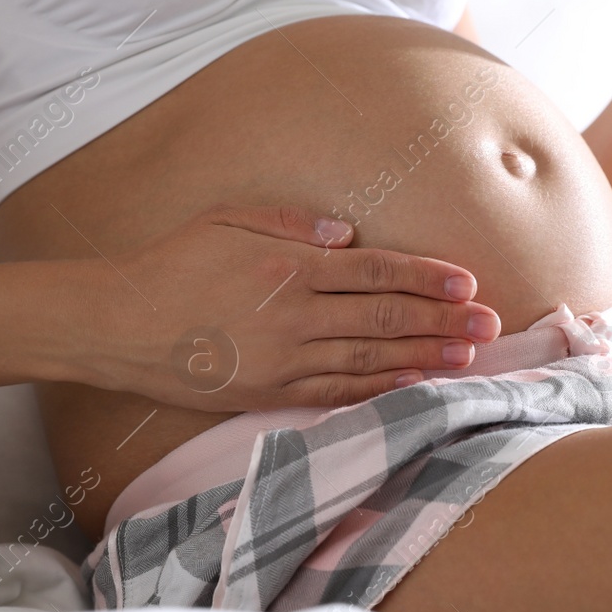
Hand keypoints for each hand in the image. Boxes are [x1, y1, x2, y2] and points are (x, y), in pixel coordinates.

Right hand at [76, 204, 499, 409]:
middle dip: (443, 320)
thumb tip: (348, 233)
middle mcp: (295, 315)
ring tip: (468, 356)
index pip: (375, 272)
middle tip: (490, 322)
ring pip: (370, 361)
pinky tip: (414, 387)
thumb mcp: (228, 218)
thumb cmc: (174, 262)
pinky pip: (337, 394)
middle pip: (384, 319)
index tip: (466, 281)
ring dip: (424, 358)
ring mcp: (284, 360)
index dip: (425, 278)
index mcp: (289, 266)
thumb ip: (292, 221)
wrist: (120, 324)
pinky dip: (380, 391)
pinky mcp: (270, 393)